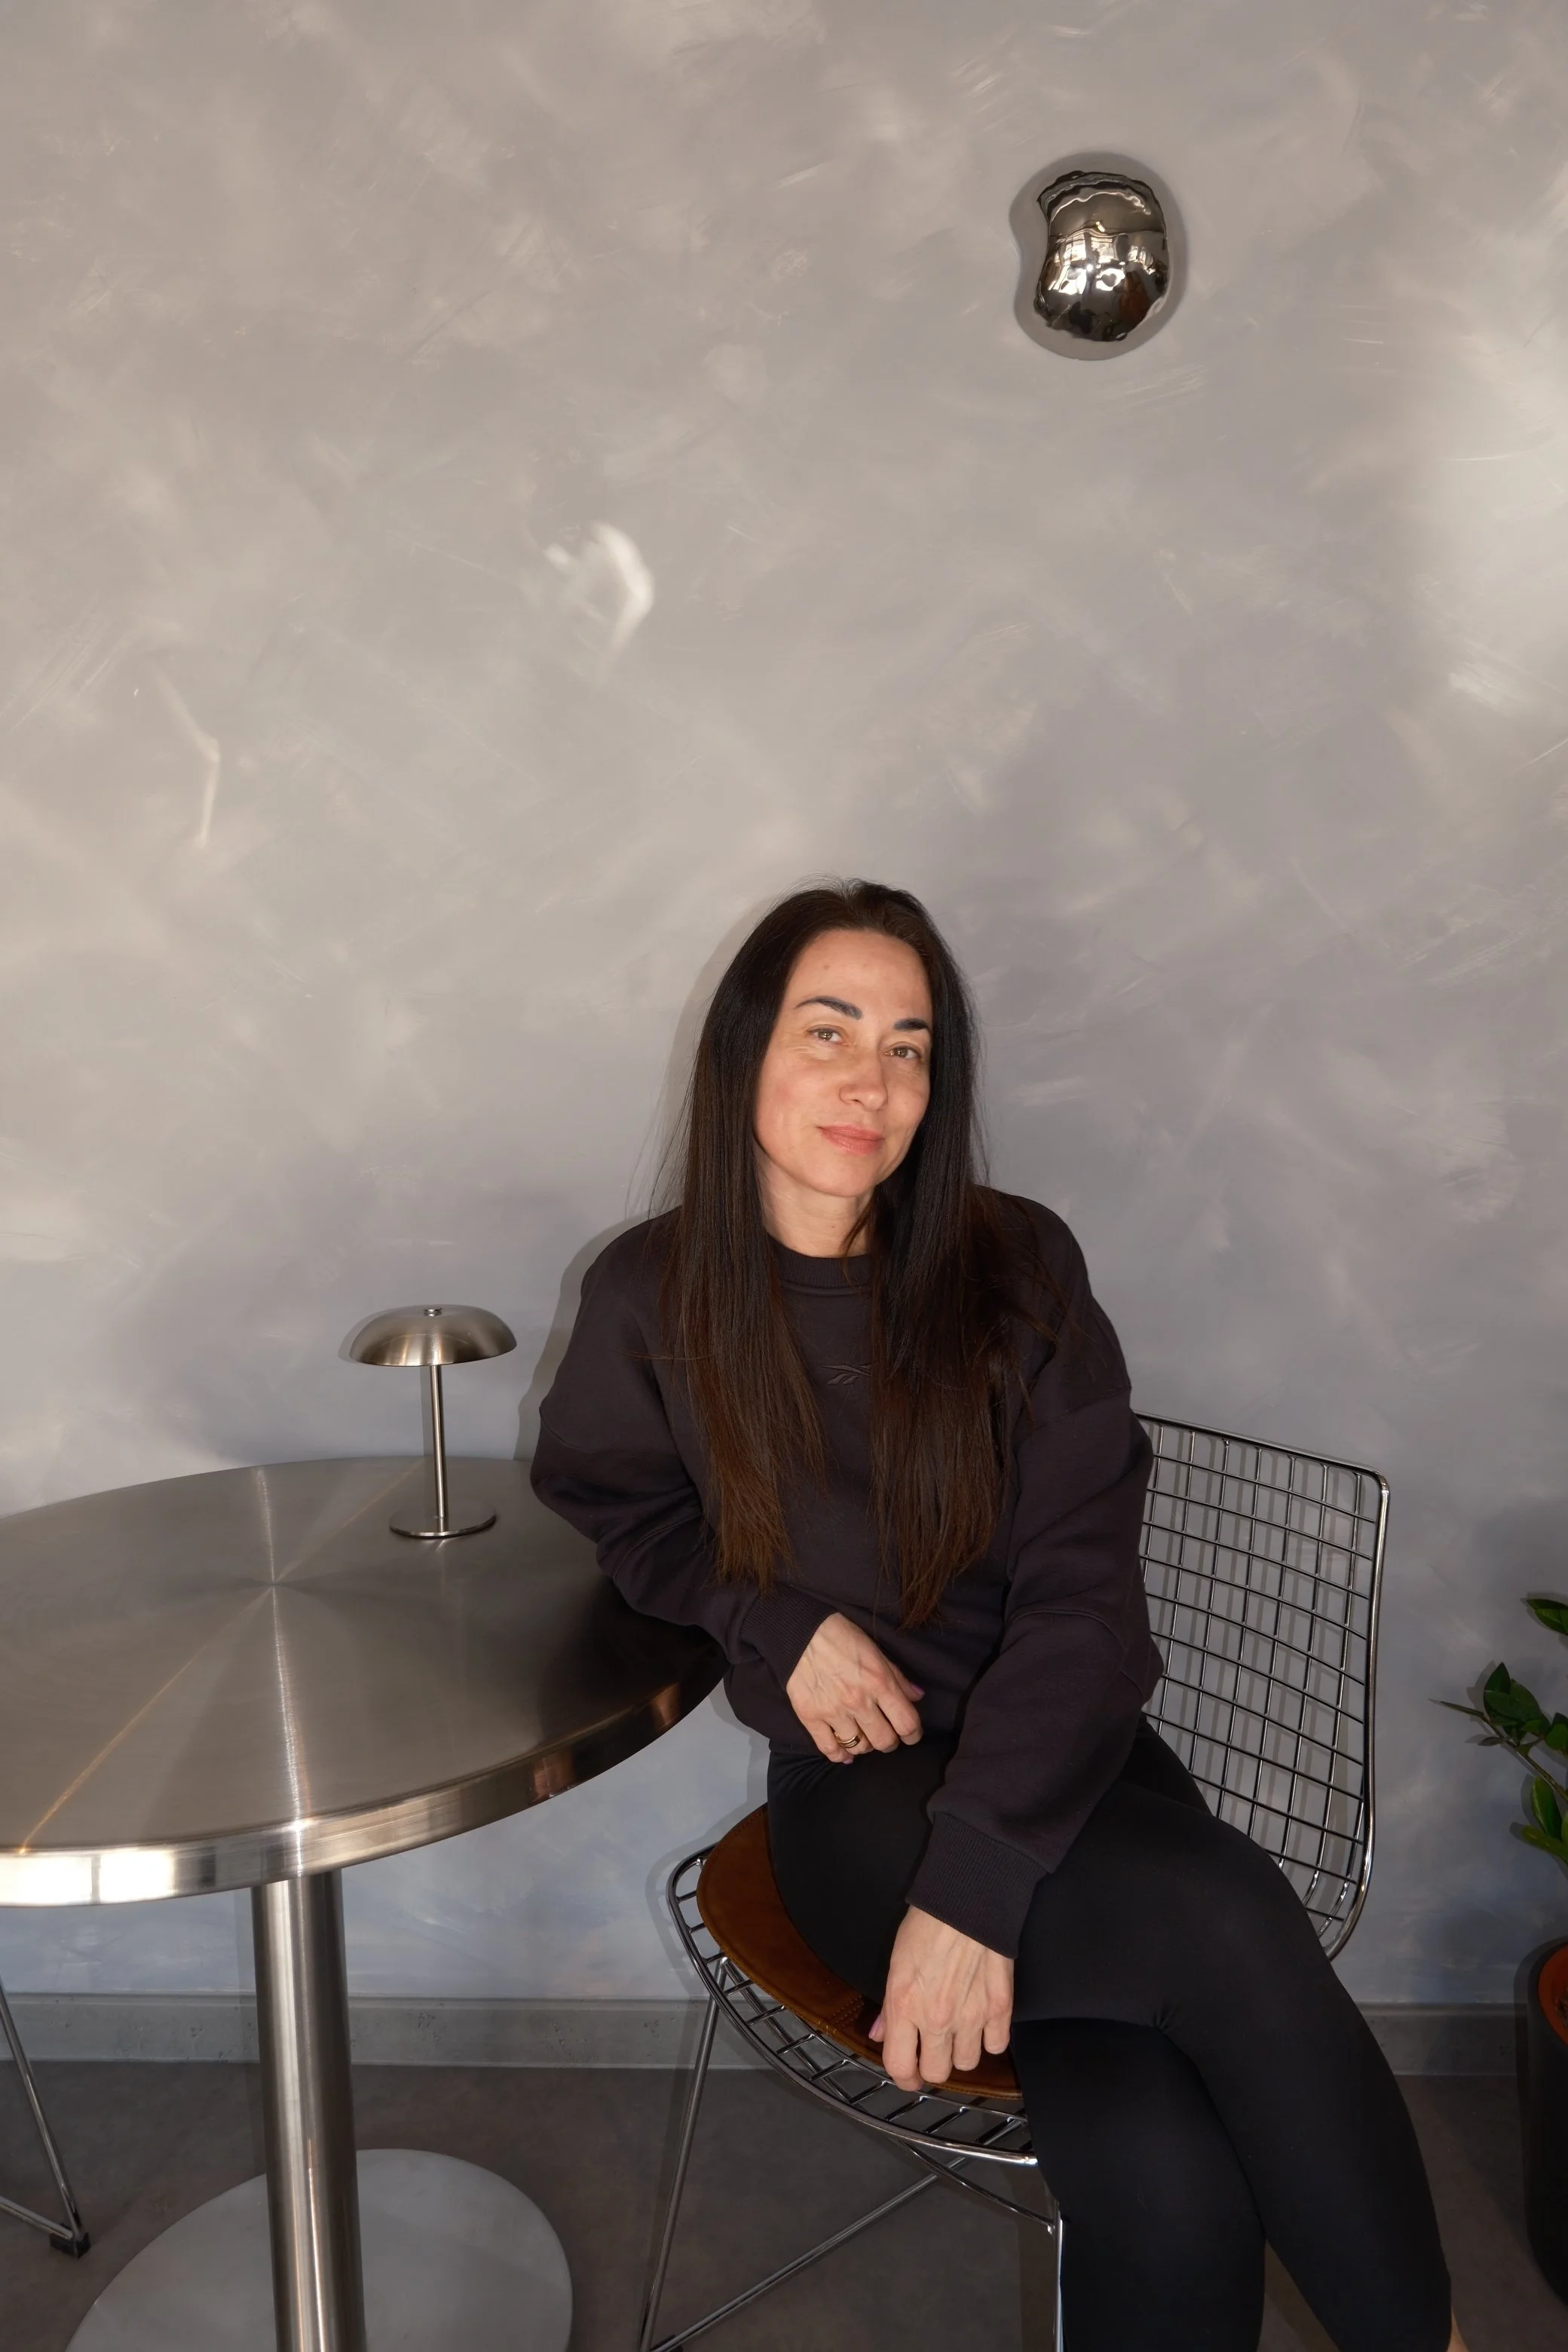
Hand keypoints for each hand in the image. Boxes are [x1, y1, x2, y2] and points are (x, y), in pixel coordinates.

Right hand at [784, 1612, 923, 1762]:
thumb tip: (917, 1697)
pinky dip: (839, 1755)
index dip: (914, 1734)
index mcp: (879, 1683)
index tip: (911, 1734)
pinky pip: (828, 1748)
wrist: (800, 1632)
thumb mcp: (876, 1651)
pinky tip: (844, 1753)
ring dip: (866, 1745)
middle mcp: (858, 1701)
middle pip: (885, 1741)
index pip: (907, 1723)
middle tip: (886, 1734)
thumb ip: (897, 1677)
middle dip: (890, 1742)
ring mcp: (833, 1711)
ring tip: (864, 1736)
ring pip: (859, 1747)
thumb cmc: (841, 1636)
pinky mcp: (810, 1716)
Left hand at [871, 1907, 1013, 2090]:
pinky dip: (989, 2039)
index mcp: (905, 2006)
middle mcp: (937, 2020)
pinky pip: (996, 2046)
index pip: (899, 2066)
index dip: (902, 2076)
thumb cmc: (927, 1926)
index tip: (907, 2073)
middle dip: (931, 2065)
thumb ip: (888, 2006)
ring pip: (966, 2064)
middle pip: (935, 2072)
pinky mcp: (1000, 2009)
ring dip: (960, 2052)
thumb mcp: (895, 1963)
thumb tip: (879, 2033)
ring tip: (957, 2032)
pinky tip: (982, 2023)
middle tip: (931, 2050)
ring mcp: (971, 2017)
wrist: (968, 1904)